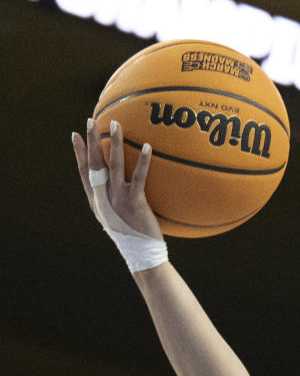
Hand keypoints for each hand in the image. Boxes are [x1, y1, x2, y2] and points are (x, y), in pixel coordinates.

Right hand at [71, 117, 162, 240]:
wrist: (141, 256)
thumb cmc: (131, 237)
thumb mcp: (116, 218)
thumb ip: (113, 200)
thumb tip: (118, 185)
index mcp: (97, 201)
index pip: (84, 173)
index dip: (79, 153)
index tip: (75, 135)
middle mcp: (104, 198)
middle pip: (95, 164)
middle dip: (91, 141)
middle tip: (90, 120)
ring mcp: (118, 200)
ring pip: (114, 165)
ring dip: (114, 143)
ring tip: (115, 124)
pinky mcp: (135, 203)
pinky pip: (139, 177)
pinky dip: (143, 161)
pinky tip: (147, 146)